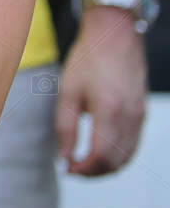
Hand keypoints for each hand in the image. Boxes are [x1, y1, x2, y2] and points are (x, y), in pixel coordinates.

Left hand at [56, 9, 147, 174]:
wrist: (115, 35)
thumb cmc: (88, 59)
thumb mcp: (68, 91)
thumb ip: (65, 127)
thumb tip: (63, 156)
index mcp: (109, 111)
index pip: (101, 156)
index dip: (84, 169)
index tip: (67, 169)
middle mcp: (130, 117)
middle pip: (117, 161)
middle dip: (94, 172)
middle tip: (73, 169)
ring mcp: (140, 116)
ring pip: (128, 156)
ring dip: (107, 166)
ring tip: (84, 163)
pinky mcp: (142, 112)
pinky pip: (133, 143)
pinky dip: (118, 155)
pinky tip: (100, 151)